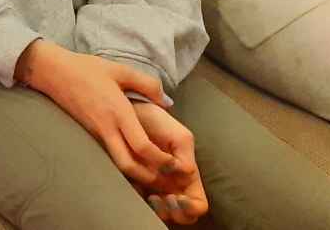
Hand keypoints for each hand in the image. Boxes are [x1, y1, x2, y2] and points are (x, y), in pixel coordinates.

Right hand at [14, 40, 174, 188]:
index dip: (160, 159)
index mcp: (117, 111)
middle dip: (149, 175)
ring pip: (118, 164)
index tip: (174, 161)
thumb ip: (147, 84)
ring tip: (154, 170)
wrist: (51, 72)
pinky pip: (110, 156)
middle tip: (166, 174)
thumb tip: (168, 102)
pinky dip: (125, 163)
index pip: (141, 146)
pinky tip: (136, 158)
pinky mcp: (89, 134)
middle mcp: (106, 127)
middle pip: (128, 165)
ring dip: (137, 173)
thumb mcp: (120, 70)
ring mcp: (96, 133)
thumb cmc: (86, 69)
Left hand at [131, 102, 208, 223]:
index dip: (191, 207)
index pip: (198, 205)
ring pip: (163, 213)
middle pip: (182, 216)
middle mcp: (173, 185)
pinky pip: (140, 200)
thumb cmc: (158, 122)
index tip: (178, 197)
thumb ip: (186, 158)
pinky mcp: (136, 182)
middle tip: (162, 199)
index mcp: (187, 177)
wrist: (131, 112)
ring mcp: (155, 186)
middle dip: (174, 213)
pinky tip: (136, 189)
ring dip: (158, 210)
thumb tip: (183, 175)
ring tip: (151, 197)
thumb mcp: (180, 137)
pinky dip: (140, 201)